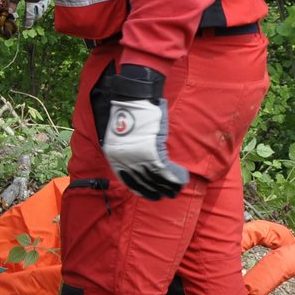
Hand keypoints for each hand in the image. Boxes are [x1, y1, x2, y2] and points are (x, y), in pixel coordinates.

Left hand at [8, 0, 50, 30]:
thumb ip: (13, 3)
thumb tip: (10, 12)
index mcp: (32, 2)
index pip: (30, 16)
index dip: (28, 22)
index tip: (26, 26)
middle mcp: (40, 1)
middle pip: (38, 14)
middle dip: (33, 19)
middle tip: (28, 21)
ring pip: (43, 10)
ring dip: (38, 14)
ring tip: (33, 15)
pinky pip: (46, 4)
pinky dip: (42, 8)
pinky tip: (39, 7)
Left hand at [91, 64, 188, 199]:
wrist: (132, 98)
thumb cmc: (127, 113)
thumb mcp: (118, 135)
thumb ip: (126, 151)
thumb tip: (137, 164)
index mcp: (115, 157)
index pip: (129, 180)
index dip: (141, 190)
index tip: (151, 195)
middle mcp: (125, 160)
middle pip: (143, 181)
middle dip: (156, 191)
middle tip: (167, 196)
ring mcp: (138, 156)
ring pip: (155, 178)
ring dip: (167, 186)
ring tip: (175, 191)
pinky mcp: (152, 150)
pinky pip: (164, 169)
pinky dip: (173, 176)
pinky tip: (180, 180)